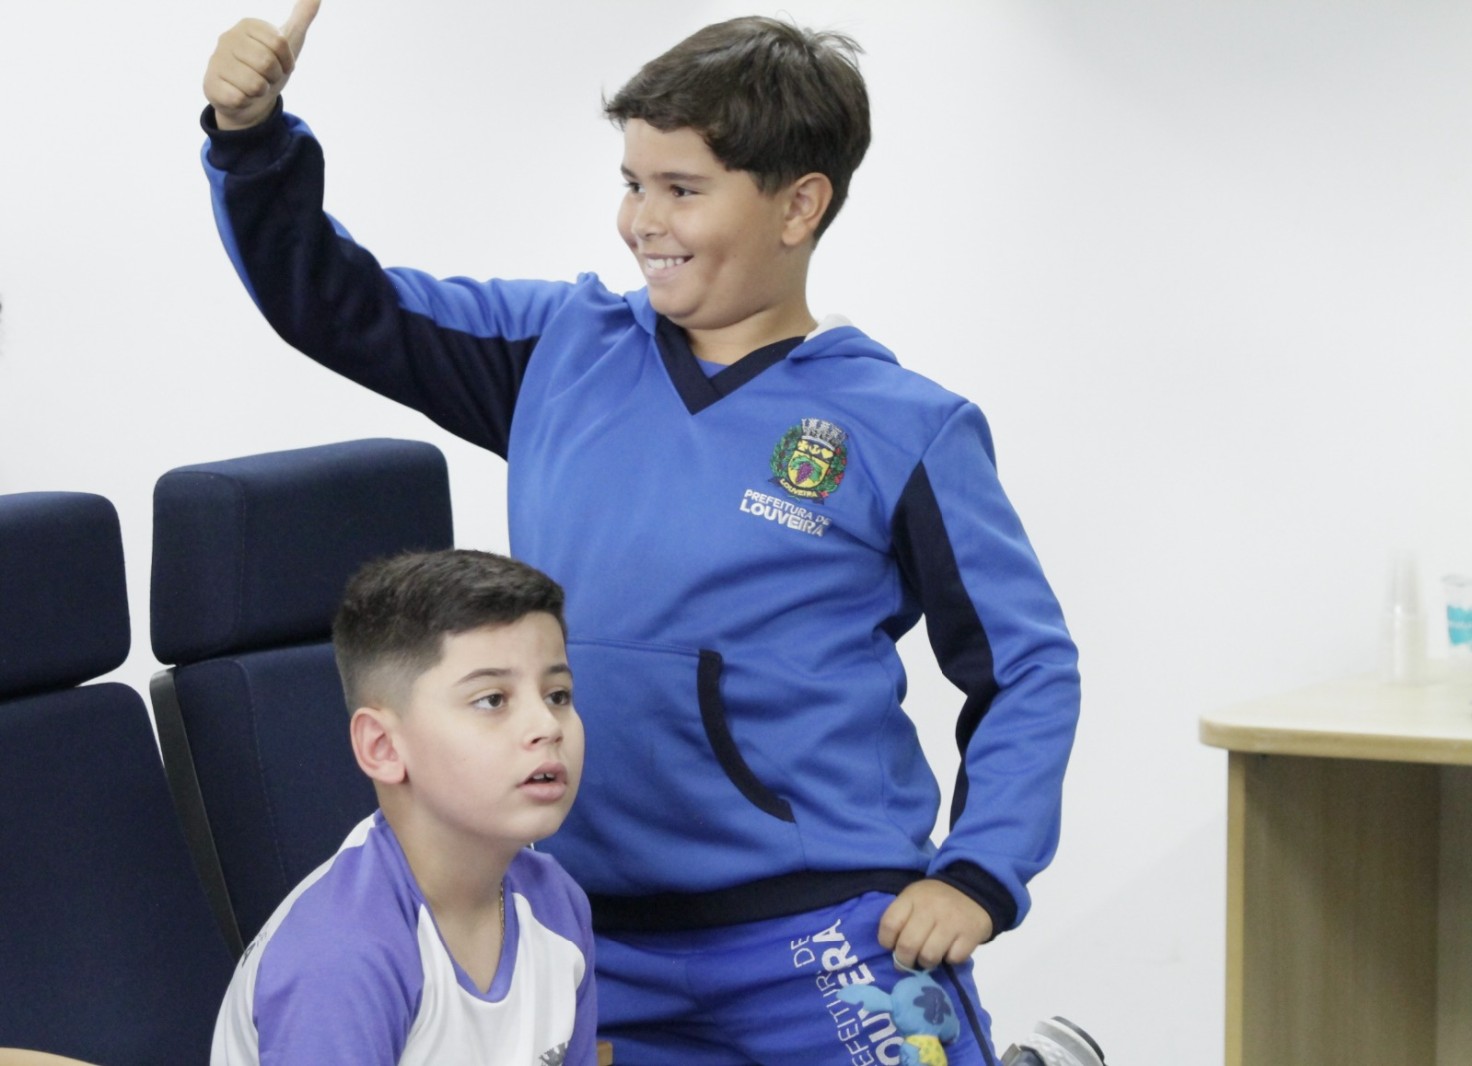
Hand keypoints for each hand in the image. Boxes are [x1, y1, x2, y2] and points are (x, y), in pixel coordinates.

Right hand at [203, 0, 320, 129]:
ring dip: (261, 91)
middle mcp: (227, 38)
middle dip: (274, 76)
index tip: (281, 64)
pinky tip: (240, 96)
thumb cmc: (270, 68)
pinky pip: (240, 98)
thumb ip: (302, 17)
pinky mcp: (210, 85)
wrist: (251, 99)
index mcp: (247, 25)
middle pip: (267, 63)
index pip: (280, 43)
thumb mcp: (289, 41)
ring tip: (253, 86)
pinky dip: (246, 102)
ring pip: (255, 84)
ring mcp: (216, 60)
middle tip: (266, 76)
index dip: (287, 61)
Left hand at [878, 879, 993, 970]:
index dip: (886, 941)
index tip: (891, 946)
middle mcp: (930, 908)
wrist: (973, 888)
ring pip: (929, 956)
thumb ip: (901, 918)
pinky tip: (949, 950)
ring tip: (928, 957)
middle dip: (903, 960)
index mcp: (912, 897)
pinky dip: (950, 959)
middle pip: (907, 945)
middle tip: (907, 962)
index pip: (889, 924)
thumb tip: (892, 949)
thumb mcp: (914, 898)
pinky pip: (953, 958)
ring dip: (926, 963)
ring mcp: (951, 922)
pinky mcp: (970, 934)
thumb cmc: (936, 898)